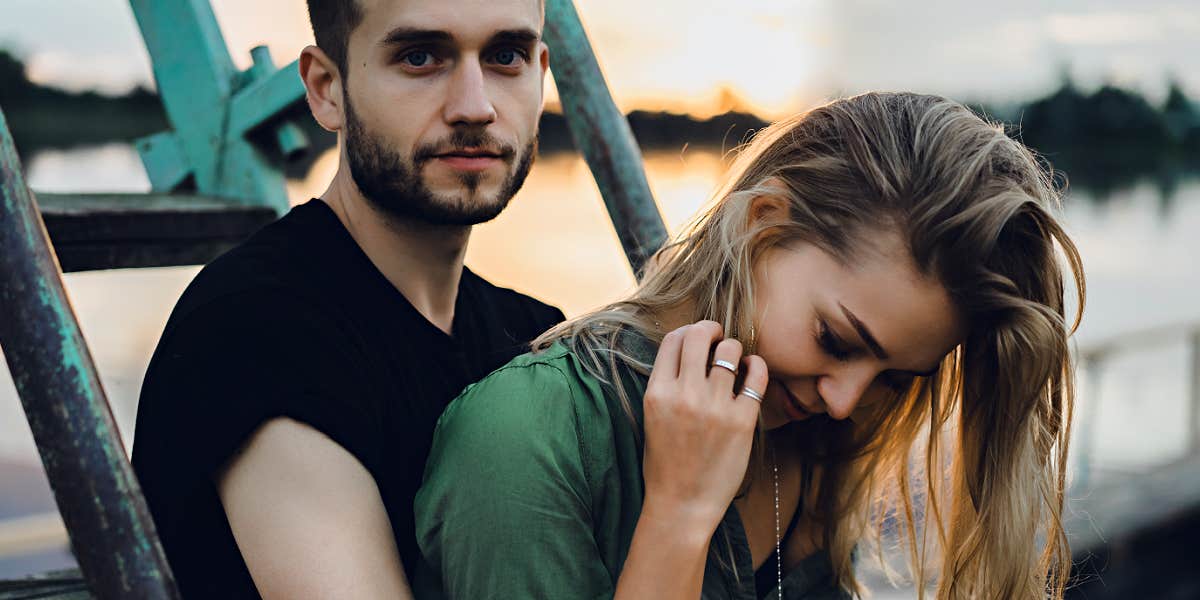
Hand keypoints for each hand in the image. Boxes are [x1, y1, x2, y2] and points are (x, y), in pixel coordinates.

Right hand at [640, 320, 768, 529]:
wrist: (682, 504)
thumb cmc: (666, 463)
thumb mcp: (652, 417)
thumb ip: (666, 384)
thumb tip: (687, 352)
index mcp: (657, 393)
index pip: (673, 340)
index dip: (688, 331)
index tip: (698, 337)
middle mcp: (684, 395)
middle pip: (699, 335)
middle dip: (711, 329)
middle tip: (718, 338)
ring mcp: (714, 407)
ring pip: (730, 350)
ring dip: (734, 349)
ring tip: (735, 362)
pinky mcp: (741, 421)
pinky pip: (756, 375)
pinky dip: (756, 366)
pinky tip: (752, 372)